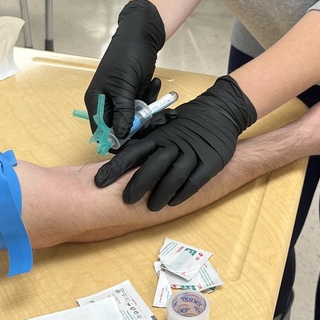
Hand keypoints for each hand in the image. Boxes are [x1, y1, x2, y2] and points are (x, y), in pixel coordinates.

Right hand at [84, 0, 164, 139]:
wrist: (142, 36)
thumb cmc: (127, 56)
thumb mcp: (124, 87)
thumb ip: (123, 112)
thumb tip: (120, 136)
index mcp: (96, 101)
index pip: (101, 131)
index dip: (115, 139)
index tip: (134, 141)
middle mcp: (106, 102)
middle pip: (120, 126)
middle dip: (137, 123)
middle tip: (151, 116)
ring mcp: (121, 98)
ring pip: (135, 118)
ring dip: (147, 109)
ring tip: (154, 90)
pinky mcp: (134, 94)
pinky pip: (143, 106)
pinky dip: (151, 98)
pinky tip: (154, 82)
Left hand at [94, 75, 256, 210]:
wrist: (219, 113)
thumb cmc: (186, 124)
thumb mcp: (164, 128)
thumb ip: (147, 141)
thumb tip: (121, 154)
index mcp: (160, 136)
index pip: (134, 152)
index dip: (117, 167)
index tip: (100, 181)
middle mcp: (174, 144)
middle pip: (153, 165)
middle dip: (138, 184)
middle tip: (127, 200)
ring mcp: (193, 153)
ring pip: (174, 176)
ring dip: (161, 193)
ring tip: (152, 207)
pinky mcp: (210, 162)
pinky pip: (195, 181)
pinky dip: (183, 192)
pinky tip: (173, 202)